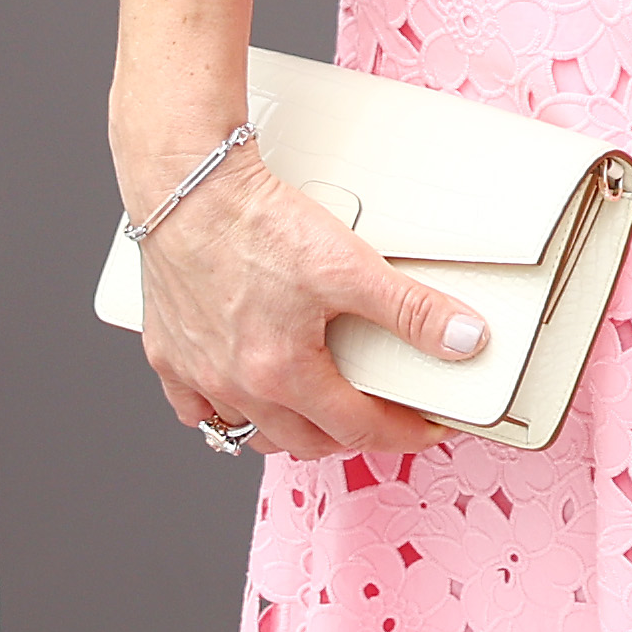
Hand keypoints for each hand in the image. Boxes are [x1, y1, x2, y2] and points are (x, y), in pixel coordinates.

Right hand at [124, 140, 478, 460]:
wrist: (191, 190)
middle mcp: (236, 385)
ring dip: (291, 431)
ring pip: (250, 433)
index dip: (402, 434)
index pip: (358, 429)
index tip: (423, 428)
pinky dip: (225, 414)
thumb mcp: (351, 267)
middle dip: (352, 436)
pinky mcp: (168, 354)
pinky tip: (244, 398)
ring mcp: (198, 374)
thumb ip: (411, 310)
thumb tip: (463, 339)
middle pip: (306, 441)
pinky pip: (196, 411)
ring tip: (322, 411)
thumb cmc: (258, 225)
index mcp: (284, 373)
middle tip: (382, 416)